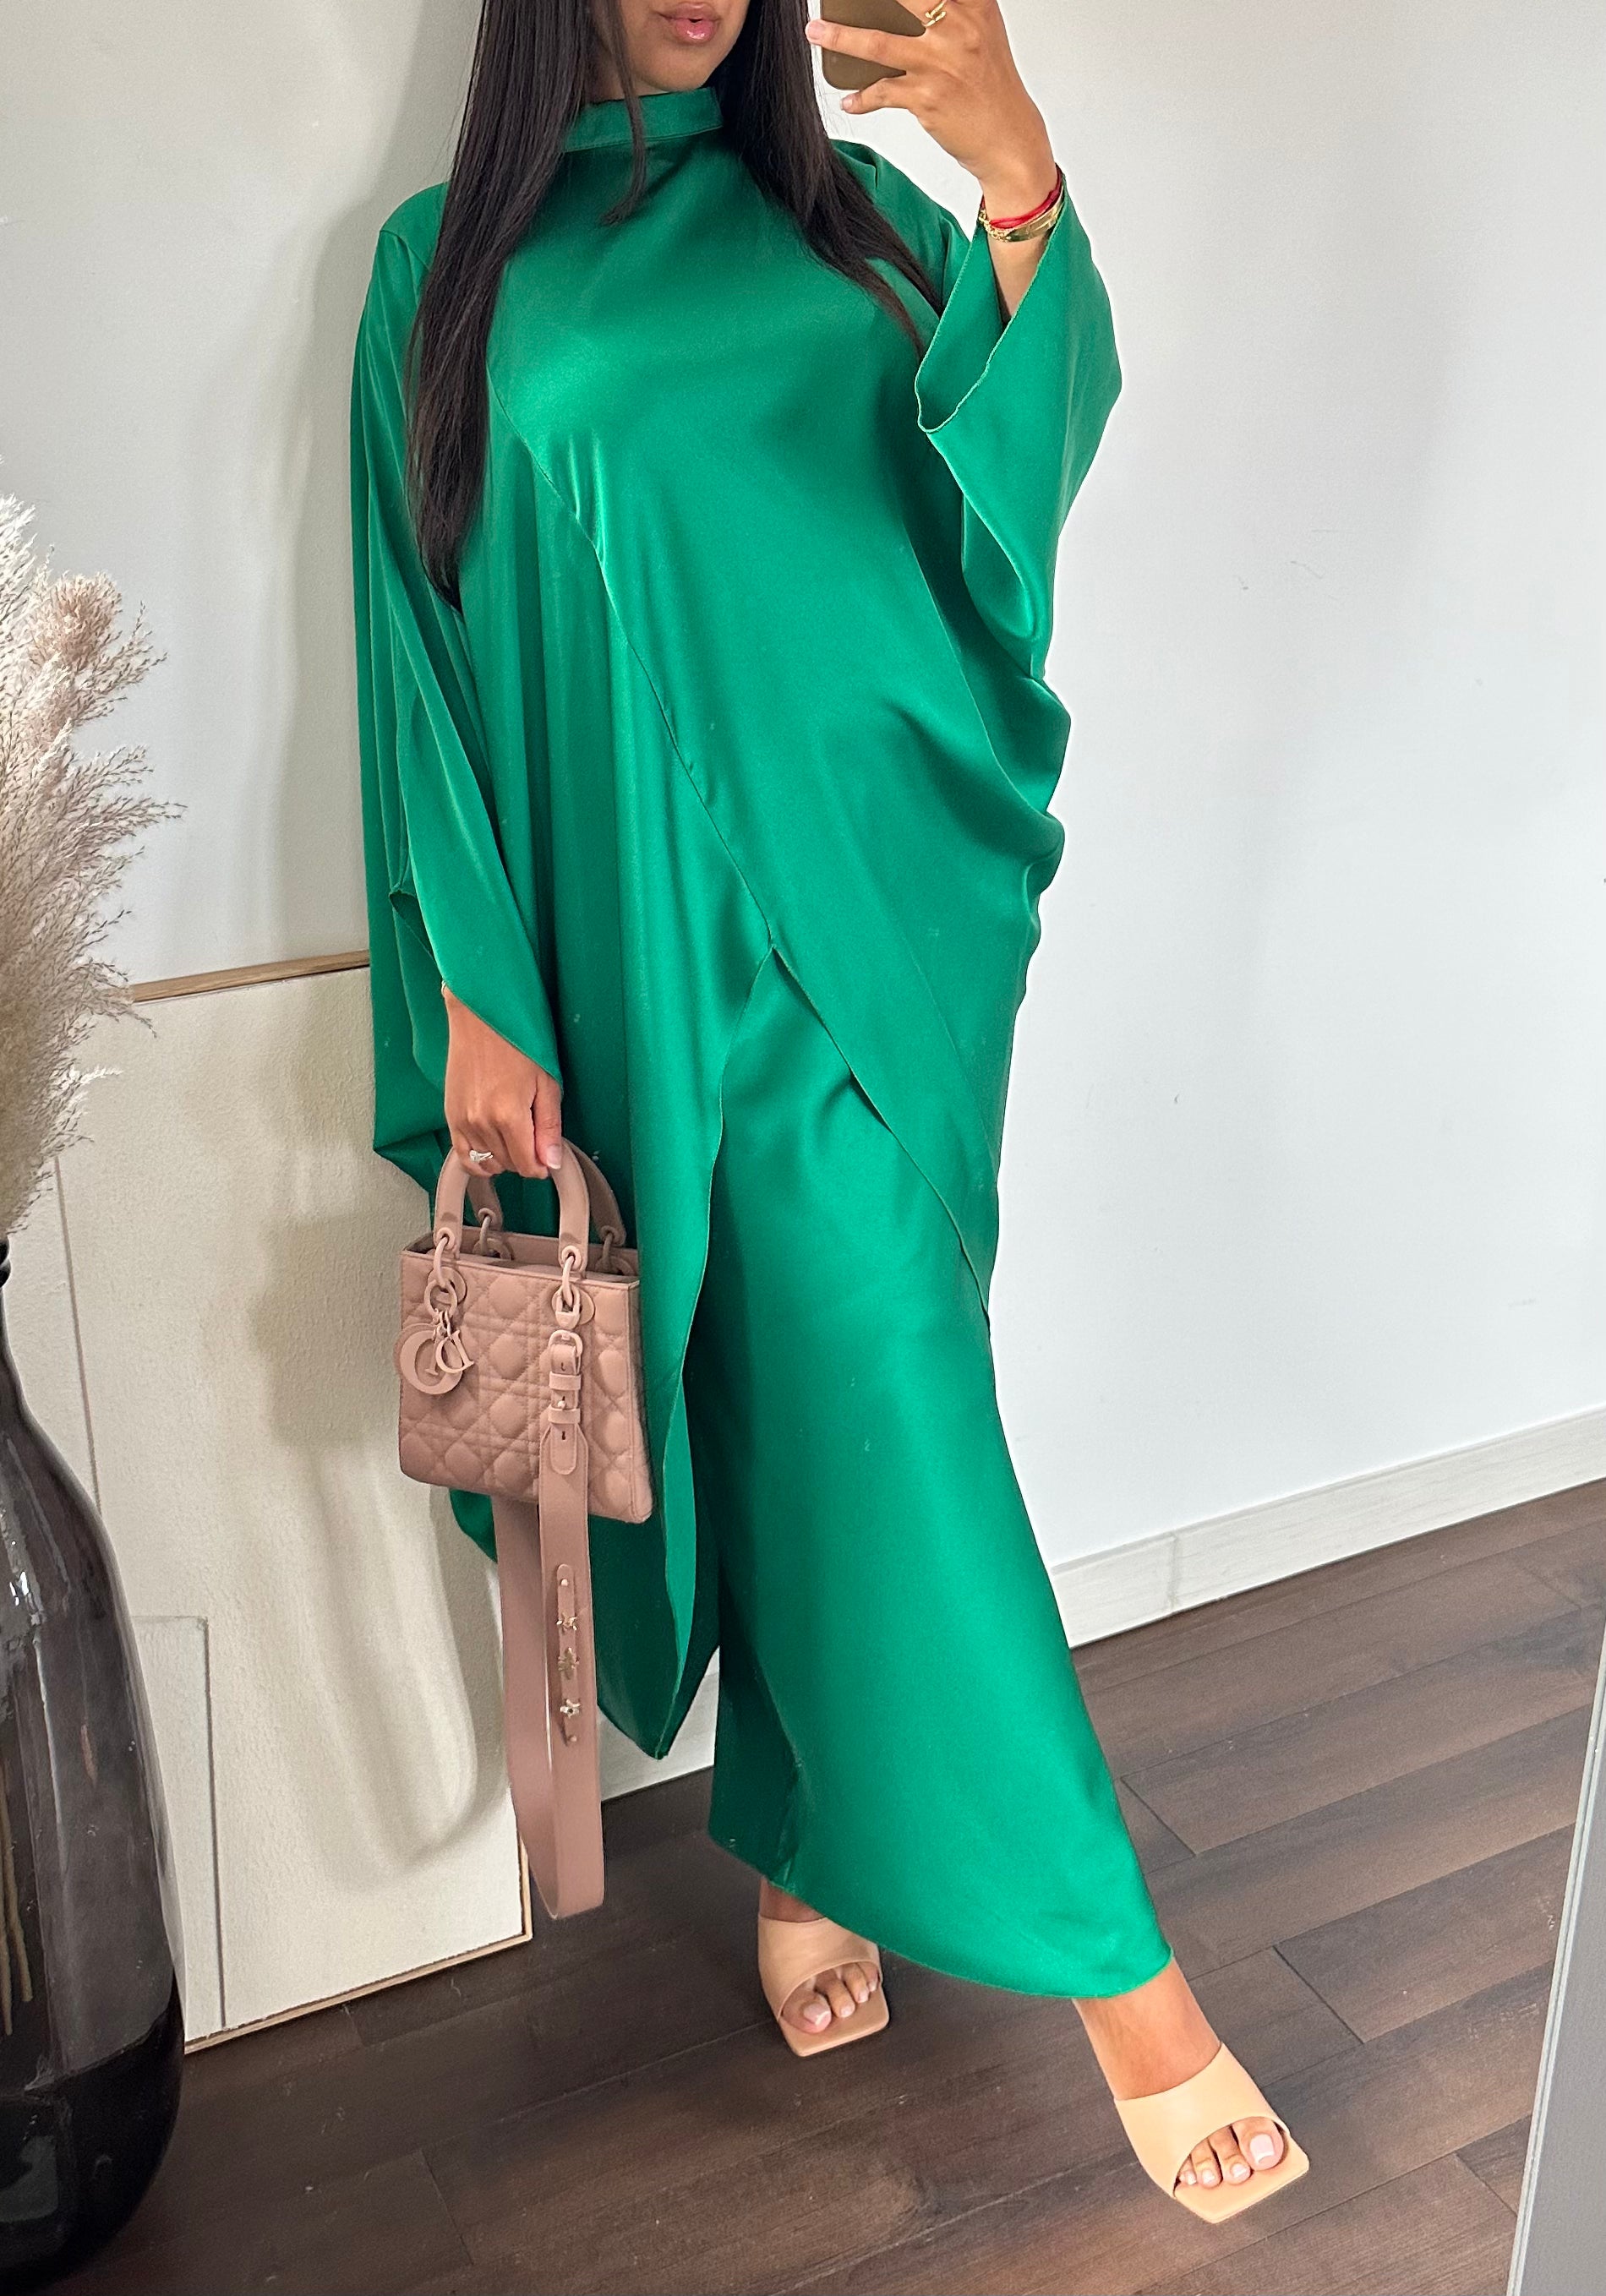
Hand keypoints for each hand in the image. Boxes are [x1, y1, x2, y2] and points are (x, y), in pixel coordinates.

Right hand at [442, 986, 562, 1179]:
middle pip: (508, 1165)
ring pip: (488, 1162)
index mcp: (508, 1116)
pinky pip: (463, 1155)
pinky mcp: (450, 1116)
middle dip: (525, 1158)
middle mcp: (481, 1123)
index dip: (542, 1166)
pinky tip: (492, 1148)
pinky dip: (479, 1159)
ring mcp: (462, 1121)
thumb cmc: (517, 1042)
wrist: (480, 1018)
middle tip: (534, 1135)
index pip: (526, 1165)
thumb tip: (551, 1162)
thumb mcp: (546, 1083)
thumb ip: (549, 1127)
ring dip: (504, 1157)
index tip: (547, 1157)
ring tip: (514, 1134)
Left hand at [805, 0, 1056, 223]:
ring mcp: (940, 64)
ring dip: (839, 37)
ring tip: (814, 32)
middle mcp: (959, 28)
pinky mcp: (926, 98)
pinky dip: (861, 97)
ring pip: (877, 43)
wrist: (1010, 141)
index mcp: (975, 5)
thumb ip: (953, 10)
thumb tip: (906, 5)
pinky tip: (850, 98)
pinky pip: (881, 93)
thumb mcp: (982, 33)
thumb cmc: (991, 88)